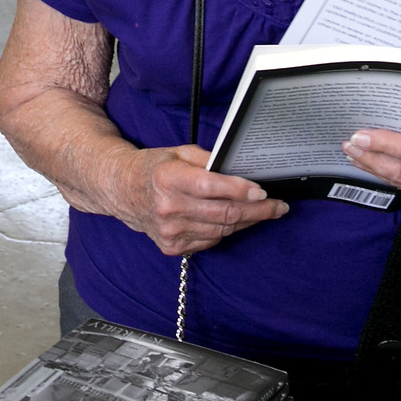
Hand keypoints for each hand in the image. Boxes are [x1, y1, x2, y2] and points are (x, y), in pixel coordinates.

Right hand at [110, 144, 288, 256]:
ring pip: (221, 229)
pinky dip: (226, 230)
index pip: (212, 187)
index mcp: (168, 178)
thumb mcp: (179, 152)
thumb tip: (240, 169)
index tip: (263, 191)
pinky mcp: (172, 247)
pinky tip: (233, 219)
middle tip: (278, 206)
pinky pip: (211, 240)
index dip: (241, 190)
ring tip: (262, 212)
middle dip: (257, 211)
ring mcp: (170, 231)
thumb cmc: (154, 168)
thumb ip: (208, 159)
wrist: (122, 191)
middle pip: (223, 213)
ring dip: (246, 221)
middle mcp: (168, 207)